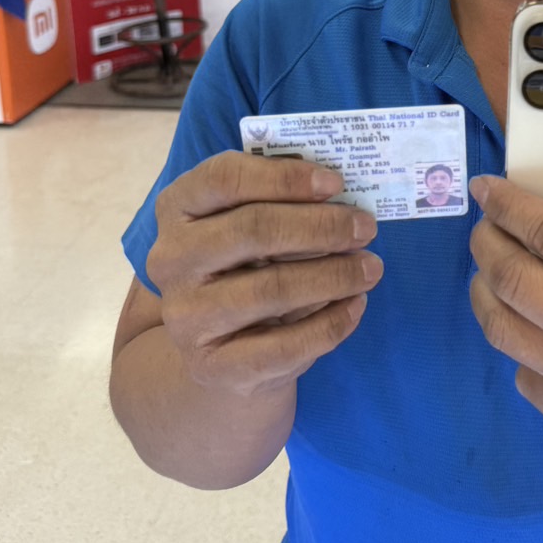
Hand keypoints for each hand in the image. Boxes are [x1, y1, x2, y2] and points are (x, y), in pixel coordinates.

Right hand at [148, 152, 381, 398]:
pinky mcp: (214, 365)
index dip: (284, 177)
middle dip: (321, 226)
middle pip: (254, 229)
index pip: (224, 178)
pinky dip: (331, 323)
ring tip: (371, 268)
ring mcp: (187, 316)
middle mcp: (171, 259)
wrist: (221, 351)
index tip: (335, 184)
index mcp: (178, 209)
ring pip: (273, 288)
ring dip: (334, 275)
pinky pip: (285, 344)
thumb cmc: (245, 268)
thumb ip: (283, 203)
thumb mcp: (252, 226)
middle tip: (366, 228)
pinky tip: (356, 306)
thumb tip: (342, 195)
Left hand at [468, 111, 542, 481]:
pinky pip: (523, 376)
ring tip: (491, 268)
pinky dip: (517, 345)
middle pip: (515, 280)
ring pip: (503, 331)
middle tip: (485, 223)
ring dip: (485, 291)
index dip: (510, 206)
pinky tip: (527, 323)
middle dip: (486, 242)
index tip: (489, 188)